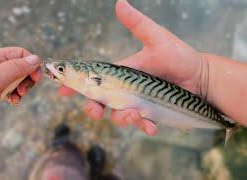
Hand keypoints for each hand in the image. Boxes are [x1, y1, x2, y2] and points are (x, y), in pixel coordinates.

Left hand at [0, 47, 40, 142]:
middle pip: (17, 66)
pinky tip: (10, 103)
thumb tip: (35, 59)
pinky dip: (11, 96)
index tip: (35, 80)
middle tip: (23, 93)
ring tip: (16, 100)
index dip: (31, 64)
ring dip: (19, 89)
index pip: (19, 53)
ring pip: (12, 79)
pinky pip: (4, 90)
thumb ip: (14, 68)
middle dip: (26, 78)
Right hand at [59, 0, 208, 135]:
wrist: (201, 77)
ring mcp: (138, 104)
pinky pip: (142, 125)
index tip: (62, 91)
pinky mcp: (151, 115)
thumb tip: (119, 2)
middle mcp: (126, 90)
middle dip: (94, 109)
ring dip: (121, 119)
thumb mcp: (157, 38)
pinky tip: (151, 126)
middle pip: (101, 102)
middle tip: (95, 112)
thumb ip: (137, 24)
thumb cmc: (179, 56)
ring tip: (134, 114)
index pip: (95, 79)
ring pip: (119, 116)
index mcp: (122, 73)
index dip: (77, 86)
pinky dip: (144, 127)